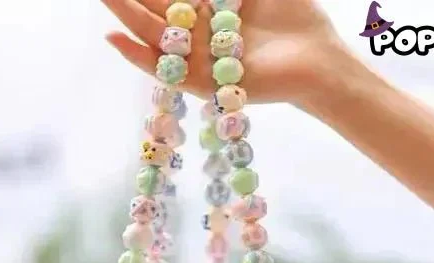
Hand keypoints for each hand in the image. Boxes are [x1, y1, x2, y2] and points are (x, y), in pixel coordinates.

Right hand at [100, 0, 353, 108]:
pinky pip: (166, 70)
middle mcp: (201, 32)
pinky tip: (115, 38)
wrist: (319, 60)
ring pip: (153, 35)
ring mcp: (200, 58)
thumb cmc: (298, 16)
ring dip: (125, 16)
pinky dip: (139, 56)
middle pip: (156, 9)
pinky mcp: (204, 83)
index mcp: (213, 5)